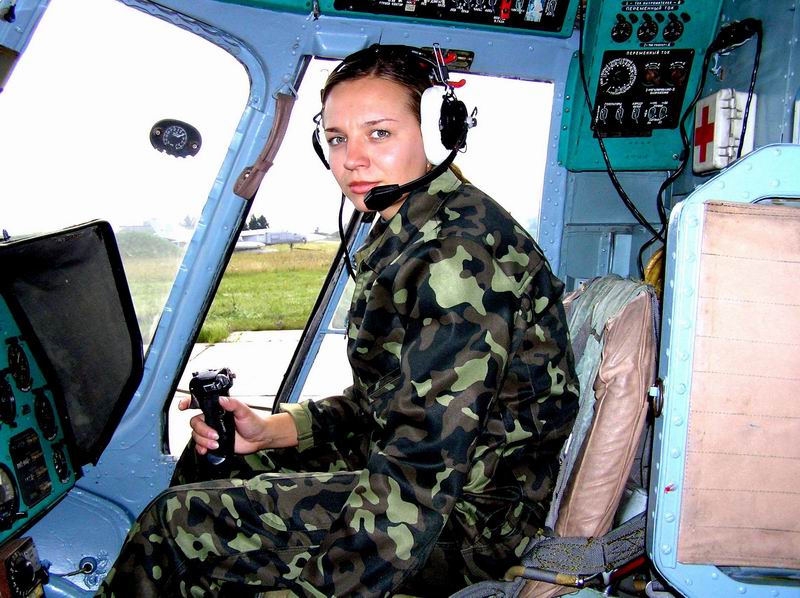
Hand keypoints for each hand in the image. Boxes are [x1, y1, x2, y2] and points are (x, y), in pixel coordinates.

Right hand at [178, 396, 298, 454]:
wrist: (259, 438)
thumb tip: (222, 399)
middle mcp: (213, 420)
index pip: (199, 404)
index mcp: (218, 409)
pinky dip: (201, 448)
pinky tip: (207, 449)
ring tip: (216, 443)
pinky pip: (200, 445)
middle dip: (202, 431)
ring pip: (197, 435)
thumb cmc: (254, 422)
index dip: (188, 403)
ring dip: (204, 441)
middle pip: (195, 423)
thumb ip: (233, 404)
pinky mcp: (214, 443)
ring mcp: (212, 431)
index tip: (183, 406)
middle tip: (215, 435)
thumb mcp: (244, 410)